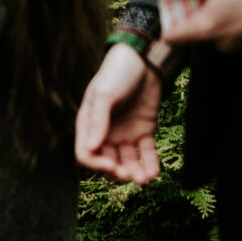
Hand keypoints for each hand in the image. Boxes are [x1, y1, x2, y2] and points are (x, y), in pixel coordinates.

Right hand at [74, 44, 162, 183]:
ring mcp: (124, 133)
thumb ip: (98, 120)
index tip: (112, 168)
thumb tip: (90, 148)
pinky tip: (154, 172)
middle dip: (118, 172)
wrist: (143, 61)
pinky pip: (146, 152)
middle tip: (131, 175)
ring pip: (127, 160)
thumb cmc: (117, 73)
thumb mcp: (105, 94)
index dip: (97, 165)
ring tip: (145, 179)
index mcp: (89, 124)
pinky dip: (150, 163)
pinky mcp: (143, 131)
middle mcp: (105, 132)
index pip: (86, 153)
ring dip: (134, 172)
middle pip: (107, 161)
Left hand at [143, 0, 241, 49]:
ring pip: (214, 31)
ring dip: (216, 14)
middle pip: (193, 32)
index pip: (171, 37)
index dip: (168, 18)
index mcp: (206, 30)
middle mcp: (220, 44)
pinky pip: (233, 32)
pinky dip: (233, 18)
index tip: (175, 1)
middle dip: (195, 12)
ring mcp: (240, 46)